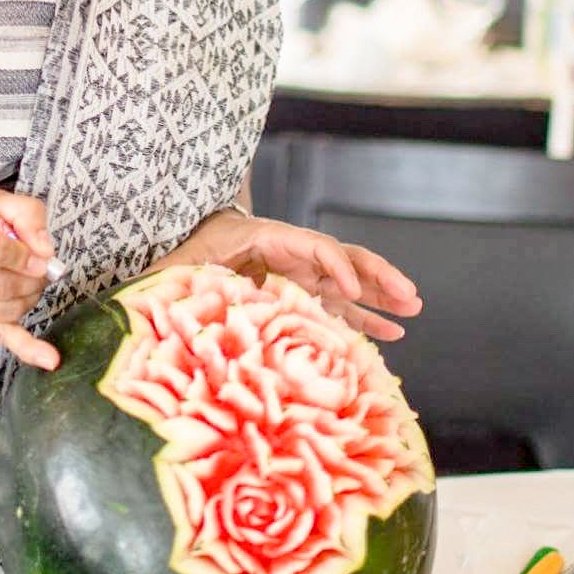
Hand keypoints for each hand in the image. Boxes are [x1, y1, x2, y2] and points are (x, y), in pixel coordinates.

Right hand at [0, 186, 61, 370]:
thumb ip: (22, 212)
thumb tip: (46, 249)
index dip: (24, 254)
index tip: (39, 252)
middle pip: (1, 285)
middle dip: (32, 277)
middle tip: (39, 264)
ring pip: (5, 310)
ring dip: (31, 296)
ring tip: (31, 279)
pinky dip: (27, 349)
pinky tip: (49, 359)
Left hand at [149, 209, 421, 342]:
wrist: (192, 246)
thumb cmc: (188, 250)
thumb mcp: (181, 263)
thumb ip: (176, 277)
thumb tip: (160, 296)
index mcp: (270, 238)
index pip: (313, 246)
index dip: (334, 264)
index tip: (350, 288)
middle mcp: (294, 253)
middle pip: (345, 258)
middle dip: (378, 276)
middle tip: (409, 295)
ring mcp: (303, 273)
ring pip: (352, 282)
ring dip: (382, 295)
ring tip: (413, 311)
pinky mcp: (305, 293)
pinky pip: (342, 305)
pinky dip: (366, 318)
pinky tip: (392, 335)